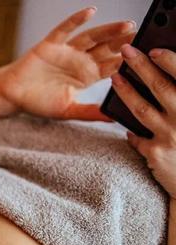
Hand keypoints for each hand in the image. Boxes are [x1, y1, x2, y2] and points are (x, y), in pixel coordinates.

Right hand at [0, 7, 134, 120]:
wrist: (11, 96)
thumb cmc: (37, 102)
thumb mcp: (67, 110)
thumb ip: (89, 112)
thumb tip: (112, 118)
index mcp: (85, 77)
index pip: (111, 67)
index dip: (126, 62)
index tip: (143, 59)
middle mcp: (78, 61)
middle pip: (106, 48)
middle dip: (123, 42)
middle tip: (142, 37)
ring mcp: (66, 51)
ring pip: (91, 37)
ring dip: (108, 31)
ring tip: (126, 25)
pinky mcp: (50, 45)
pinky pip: (65, 30)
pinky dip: (76, 20)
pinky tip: (90, 12)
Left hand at [111, 45, 175, 198]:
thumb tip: (165, 80)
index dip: (170, 61)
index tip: (154, 49)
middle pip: (160, 87)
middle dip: (142, 66)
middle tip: (126, 51)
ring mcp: (171, 135)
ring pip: (142, 109)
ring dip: (126, 91)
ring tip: (115, 78)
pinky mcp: (157, 153)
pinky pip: (137, 138)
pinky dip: (132, 134)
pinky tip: (128, 130)